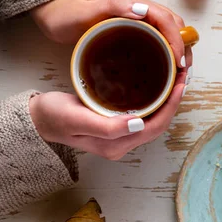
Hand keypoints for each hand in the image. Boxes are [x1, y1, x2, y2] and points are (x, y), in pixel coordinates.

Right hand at [29, 75, 186, 160]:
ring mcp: (121, 136)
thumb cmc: (54, 116)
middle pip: (159, 124)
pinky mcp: (118, 126)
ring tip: (176, 79)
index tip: (181, 84)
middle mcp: (123, 143)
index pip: (155, 127)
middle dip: (174, 102)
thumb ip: (106, 126)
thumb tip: (139, 125)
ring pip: (154, 119)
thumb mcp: (76, 118)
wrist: (37, 119)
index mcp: (117, 145)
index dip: (171, 106)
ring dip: (168, 101)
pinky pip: (145, 114)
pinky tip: (159, 86)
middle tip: (183, 76)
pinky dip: (156, 100)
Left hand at [30, 0, 191, 68]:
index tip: (179, 63)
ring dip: (178, 52)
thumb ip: (115, 5)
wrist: (56, 15)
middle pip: (174, 27)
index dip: (178, 41)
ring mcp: (139, 21)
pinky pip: (158, 41)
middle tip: (184, 72)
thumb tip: (143, 10)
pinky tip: (164, 71)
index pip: (168, 21)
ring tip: (179, 74)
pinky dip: (166, 55)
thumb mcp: (90, 10)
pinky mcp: (134, 32)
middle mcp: (141, 10)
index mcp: (135, 3)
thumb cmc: (69, 14)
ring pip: (169, 35)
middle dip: (184, 48)